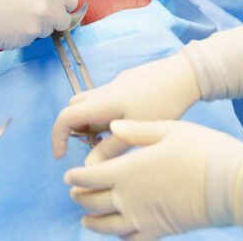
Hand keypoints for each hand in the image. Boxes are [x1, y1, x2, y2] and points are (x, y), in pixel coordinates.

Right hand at [0, 0, 78, 57]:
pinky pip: (31, 39)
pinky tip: (7, 25)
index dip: (62, 3)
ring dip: (36, 26)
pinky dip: (23, 35)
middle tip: (31, 13)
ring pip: (47, 30)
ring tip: (14, 15)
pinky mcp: (25, 39)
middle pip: (63, 19)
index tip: (55, 6)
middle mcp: (47, 6)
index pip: (71, 0)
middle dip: (52, 18)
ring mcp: (37, 24)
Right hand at [51, 53, 200, 158]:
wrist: (185, 75)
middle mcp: (105, 91)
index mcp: (102, 102)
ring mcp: (116, 85)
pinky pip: (107, 99)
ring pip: (91, 103)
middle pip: (74, 107)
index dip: (57, 137)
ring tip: (112, 138)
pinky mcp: (128, 83)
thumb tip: (88, 167)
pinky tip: (129, 124)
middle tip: (92, 145)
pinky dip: (106, 114)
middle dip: (74, 128)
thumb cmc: (163, 102)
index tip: (62, 156)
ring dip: (92, 121)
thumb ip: (110, 150)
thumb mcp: (136, 130)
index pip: (65, 117)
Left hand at [66, 120, 242, 239]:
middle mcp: (129, 197)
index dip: (76, 176)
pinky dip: (118, 238)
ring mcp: (142, 218)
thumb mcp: (168, 129)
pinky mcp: (158, 232)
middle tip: (75, 193)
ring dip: (92, 222)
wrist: (229, 182)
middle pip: (93, 202)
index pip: (89, 176)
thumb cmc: (201, 150)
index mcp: (128, 170)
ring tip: (86, 220)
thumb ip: (136, 131)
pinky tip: (116, 234)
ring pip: (106, 226)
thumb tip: (113, 126)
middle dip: (80, 197)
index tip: (69, 176)